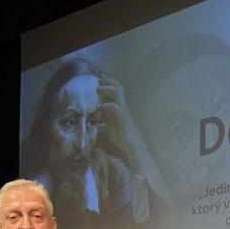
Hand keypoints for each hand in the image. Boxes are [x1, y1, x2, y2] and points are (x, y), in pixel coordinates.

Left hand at [97, 73, 168, 197]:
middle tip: (98, 79)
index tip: (99, 80)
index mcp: (121, 108)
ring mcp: (124, 112)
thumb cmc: (123, 139)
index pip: (116, 91)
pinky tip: (99, 107)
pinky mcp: (123, 119)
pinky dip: (106, 106)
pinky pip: (115, 108)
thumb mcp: (110, 130)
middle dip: (107, 81)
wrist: (134, 149)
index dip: (108, 83)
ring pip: (118, 93)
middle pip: (118, 88)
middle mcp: (123, 107)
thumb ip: (103, 125)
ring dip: (107, 89)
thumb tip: (96, 125)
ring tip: (98, 89)